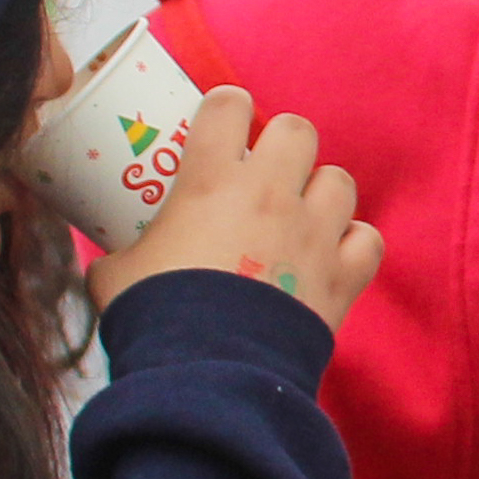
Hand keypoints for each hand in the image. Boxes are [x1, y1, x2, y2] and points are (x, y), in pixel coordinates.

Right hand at [90, 89, 382, 328]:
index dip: (227, 107)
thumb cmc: (154, 315)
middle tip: (265, 170)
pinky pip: (369, 239)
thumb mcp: (115, 274)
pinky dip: (354, 244)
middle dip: (283, 144)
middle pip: (298, 130)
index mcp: (211, 180)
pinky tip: (333, 256)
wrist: (208, 372)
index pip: (228, 106)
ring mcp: (314, 232)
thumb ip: (120, 253)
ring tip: (300, 215)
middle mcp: (271, 195)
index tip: (223, 120)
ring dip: (321, 192)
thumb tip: (110, 260)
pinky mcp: (343, 275)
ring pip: (339, 180)